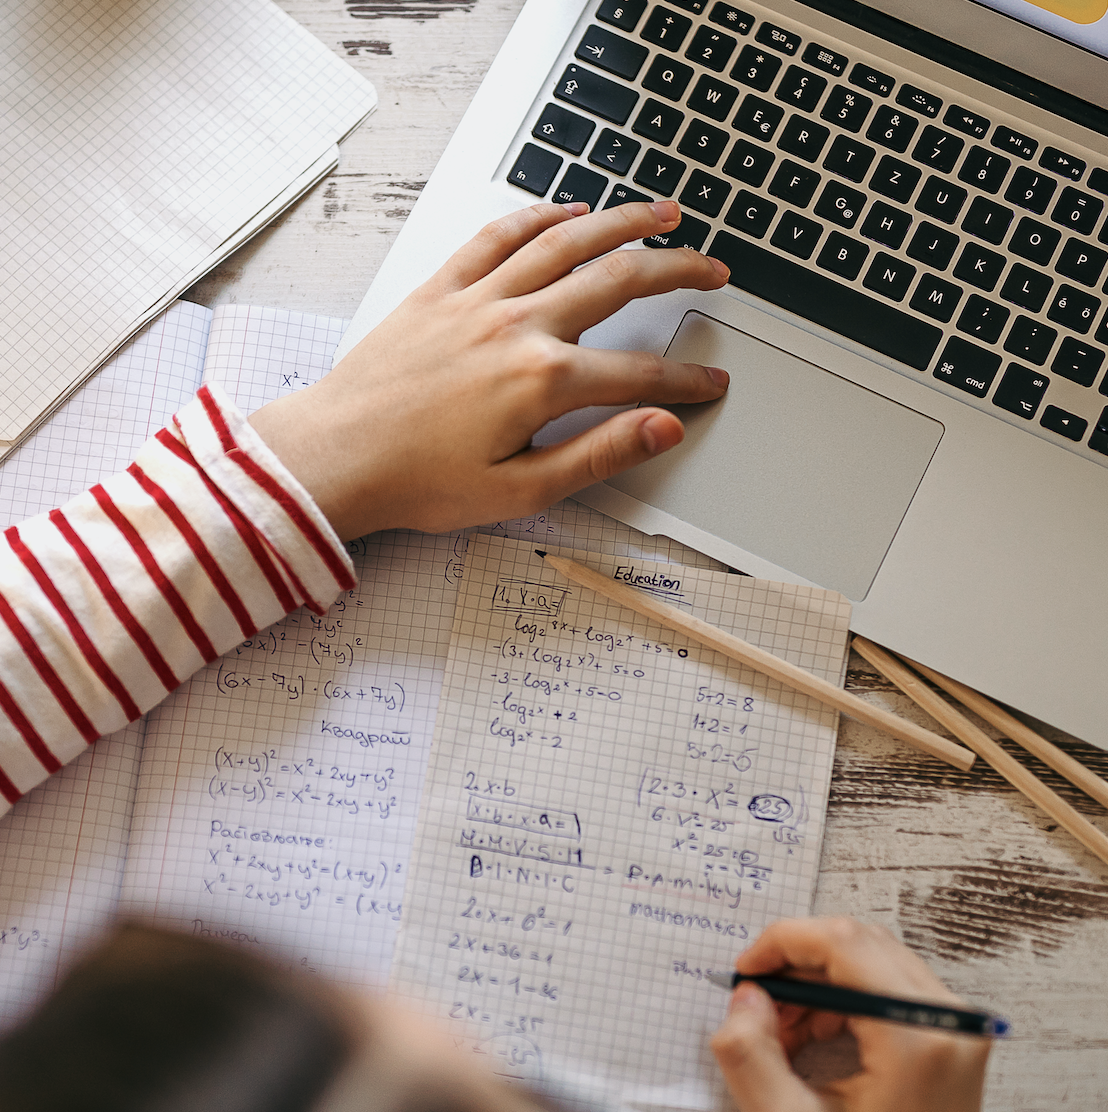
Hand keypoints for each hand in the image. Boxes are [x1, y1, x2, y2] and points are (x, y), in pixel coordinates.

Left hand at [248, 200, 728, 540]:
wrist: (337, 457)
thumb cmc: (418, 481)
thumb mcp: (520, 490)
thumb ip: (599, 454)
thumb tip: (662, 428)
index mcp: (541, 380)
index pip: (638, 374)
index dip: (685, 381)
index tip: (711, 384)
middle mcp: (516, 325)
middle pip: (617, 282)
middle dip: (676, 272)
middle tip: (713, 269)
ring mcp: (478, 299)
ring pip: (566, 242)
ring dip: (622, 222)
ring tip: (663, 213)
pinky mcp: (441, 288)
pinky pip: (497, 235)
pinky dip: (537, 216)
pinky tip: (567, 209)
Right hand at [710, 917, 989, 1111]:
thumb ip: (751, 1058)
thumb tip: (745, 998)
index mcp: (916, 1040)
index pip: (843, 944)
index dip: (782, 943)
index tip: (746, 970)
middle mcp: (948, 1021)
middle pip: (857, 944)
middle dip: (796, 965)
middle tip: (758, 1002)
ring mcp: (956, 1026)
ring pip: (872, 958)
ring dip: (816, 982)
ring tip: (783, 1031)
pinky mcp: (951, 1034)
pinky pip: (889, 983)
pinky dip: (843, 997)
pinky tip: (815, 1034)